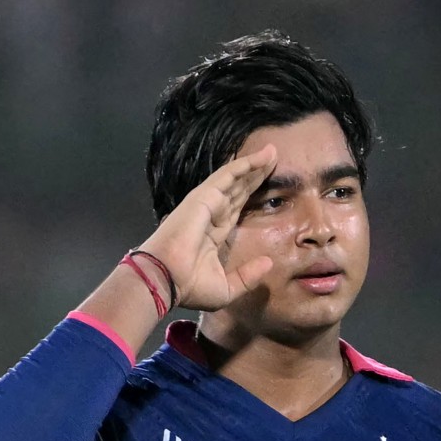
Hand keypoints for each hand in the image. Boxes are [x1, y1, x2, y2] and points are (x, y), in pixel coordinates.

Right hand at [137, 145, 277, 310]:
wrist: (167, 280)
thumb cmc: (190, 287)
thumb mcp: (227, 288)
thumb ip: (248, 276)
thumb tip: (268, 263)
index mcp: (214, 235)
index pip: (237, 208)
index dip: (251, 194)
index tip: (267, 184)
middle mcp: (211, 216)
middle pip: (238, 190)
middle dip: (254, 175)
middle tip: (273, 159)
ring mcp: (206, 204)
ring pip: (234, 179)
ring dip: (253, 165)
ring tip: (272, 152)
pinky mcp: (204, 197)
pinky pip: (228, 176)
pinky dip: (245, 165)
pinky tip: (261, 156)